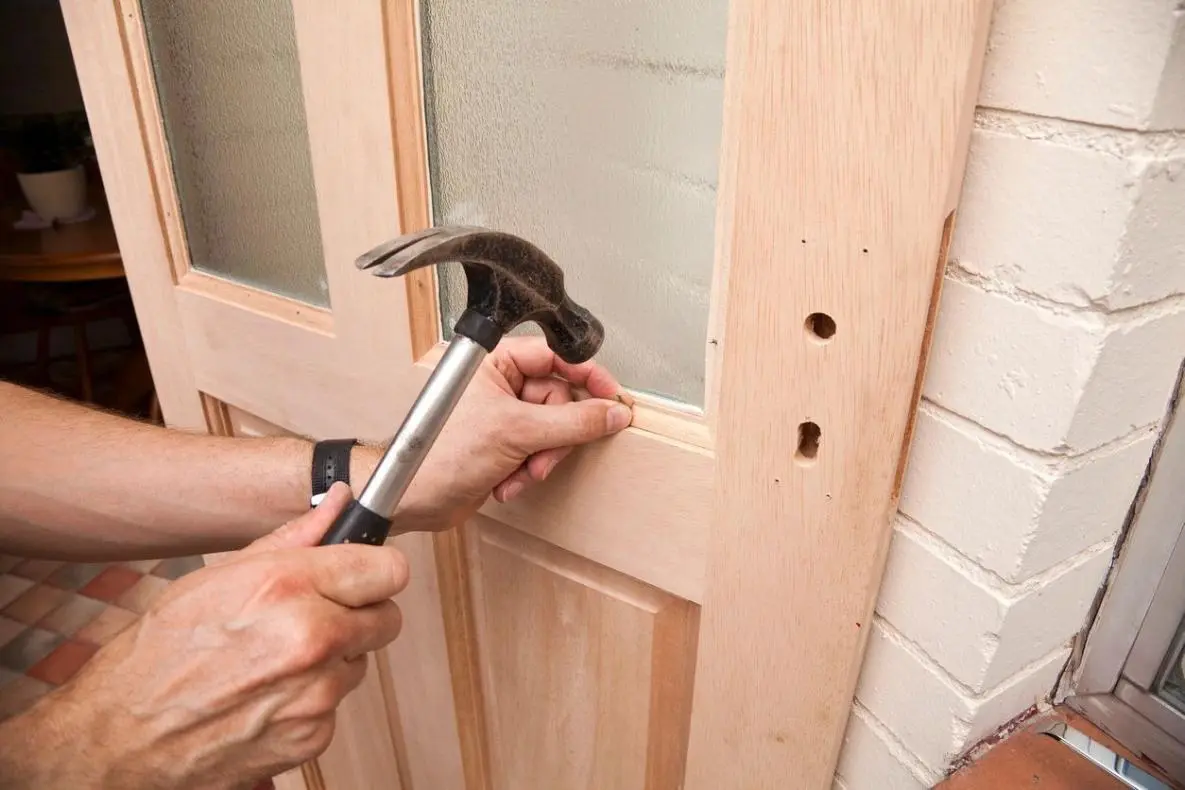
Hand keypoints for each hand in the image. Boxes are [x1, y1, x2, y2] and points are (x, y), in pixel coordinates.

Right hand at [0, 484, 406, 788]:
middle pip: (386, 619)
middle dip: (358, 615)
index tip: (366, 573)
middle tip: (314, 616)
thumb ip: (294, 538)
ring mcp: (315, 694)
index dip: (377, 570)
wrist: (121, 736)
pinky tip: (266, 695)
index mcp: (288, 588)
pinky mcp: (312, 737)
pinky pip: (335, 707)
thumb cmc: (159, 654)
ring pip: (358, 663)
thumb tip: (340, 501)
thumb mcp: (221, 575)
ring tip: (273, 660)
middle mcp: (310, 639)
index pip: (389, 569)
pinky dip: (310, 702)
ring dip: (331, 660)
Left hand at [382, 336, 632, 531]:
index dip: (587, 376)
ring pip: (553, 430)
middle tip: (545, 454)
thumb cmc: (438, 455)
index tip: (611, 396)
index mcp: (494, 363)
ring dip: (542, 459)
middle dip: (556, 436)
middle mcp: (499, 385)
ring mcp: (503, 415)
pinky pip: (539, 452)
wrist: (414, 500)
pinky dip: (529, 471)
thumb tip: (610, 413)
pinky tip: (508, 482)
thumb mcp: (516, 432)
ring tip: (523, 472)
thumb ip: (573, 421)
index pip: (556, 356)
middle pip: (559, 399)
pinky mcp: (504, 444)